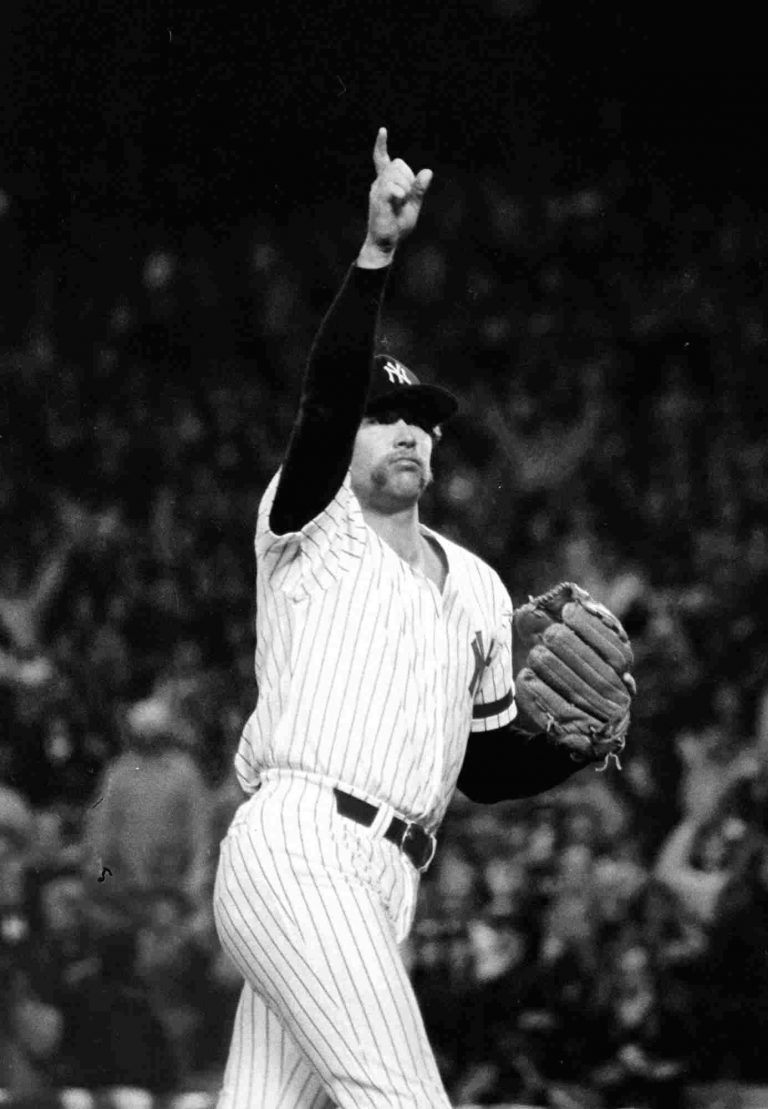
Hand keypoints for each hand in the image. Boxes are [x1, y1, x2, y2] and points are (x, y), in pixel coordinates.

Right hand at [359, 128, 432, 264]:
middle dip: (408, 177)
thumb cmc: (397, 225)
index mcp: (385, 183)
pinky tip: (398, 203)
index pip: (382, 160)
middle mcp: (379, 183)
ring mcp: (377, 190)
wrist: (385, 243)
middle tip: (406, 197)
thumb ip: (419, 190)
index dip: (381, 146)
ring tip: (400, 202)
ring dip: (405, 187)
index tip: (382, 130)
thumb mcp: (413, 206)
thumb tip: (428, 171)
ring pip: (396, 173)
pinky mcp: (378, 199)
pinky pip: (393, 187)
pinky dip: (401, 194)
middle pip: (398, 163)